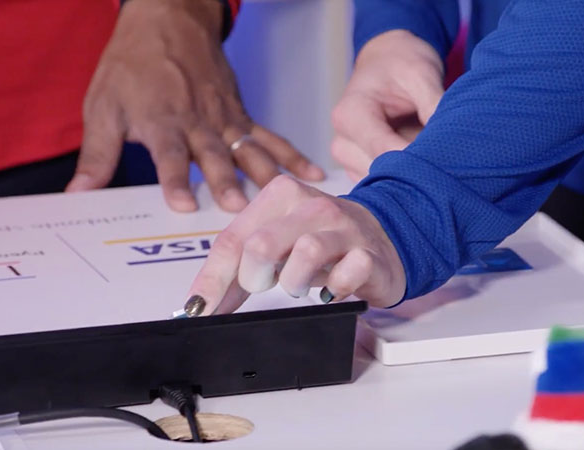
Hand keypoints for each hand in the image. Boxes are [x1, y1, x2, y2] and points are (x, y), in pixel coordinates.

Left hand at [67, 0, 324, 211]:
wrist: (166, 20)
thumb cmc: (132, 66)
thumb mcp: (103, 107)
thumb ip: (97, 154)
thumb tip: (79, 194)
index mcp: (162, 121)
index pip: (168, 155)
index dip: (175, 180)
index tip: (184, 204)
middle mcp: (197, 121)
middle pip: (213, 155)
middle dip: (226, 181)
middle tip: (237, 207)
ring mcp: (224, 118)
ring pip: (248, 148)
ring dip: (264, 174)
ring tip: (281, 198)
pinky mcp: (240, 115)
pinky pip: (270, 137)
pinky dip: (291, 155)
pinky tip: (311, 174)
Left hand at [185, 175, 405, 314]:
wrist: (384, 237)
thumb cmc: (323, 241)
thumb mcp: (277, 243)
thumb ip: (239, 266)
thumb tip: (201, 302)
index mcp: (281, 195)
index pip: (233, 239)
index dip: (211, 280)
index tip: (198, 309)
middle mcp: (312, 206)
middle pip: (262, 245)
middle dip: (253, 278)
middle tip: (264, 285)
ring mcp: (344, 228)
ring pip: (306, 254)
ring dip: (294, 283)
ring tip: (299, 286)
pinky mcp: (370, 254)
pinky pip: (348, 273)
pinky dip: (334, 290)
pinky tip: (331, 291)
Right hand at [331, 30, 444, 180]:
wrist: (386, 61)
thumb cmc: (400, 63)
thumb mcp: (422, 73)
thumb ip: (434, 104)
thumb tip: (452, 138)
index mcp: (350, 115)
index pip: (384, 152)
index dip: (419, 160)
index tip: (451, 159)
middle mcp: (342, 143)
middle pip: (384, 172)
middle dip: (418, 166)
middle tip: (450, 151)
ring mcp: (348, 161)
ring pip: (387, 183)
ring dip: (414, 172)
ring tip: (433, 147)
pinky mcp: (359, 171)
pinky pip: (386, 184)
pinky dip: (408, 175)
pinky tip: (421, 156)